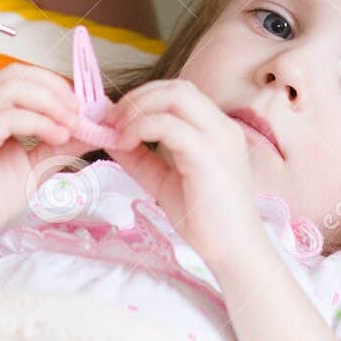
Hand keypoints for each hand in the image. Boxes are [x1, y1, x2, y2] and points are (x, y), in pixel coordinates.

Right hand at [0, 64, 94, 251]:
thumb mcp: (37, 164)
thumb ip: (61, 144)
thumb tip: (94, 129)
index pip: (21, 76)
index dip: (53, 84)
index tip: (83, 106)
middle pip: (16, 75)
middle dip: (54, 88)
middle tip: (80, 112)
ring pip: (12, 88)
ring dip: (49, 102)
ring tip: (70, 125)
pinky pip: (6, 116)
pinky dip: (38, 121)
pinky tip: (56, 136)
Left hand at [108, 77, 264, 269]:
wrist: (234, 253)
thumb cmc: (204, 219)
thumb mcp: (163, 179)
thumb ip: (139, 157)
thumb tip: (107, 135)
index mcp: (217, 130)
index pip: (179, 92)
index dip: (144, 96)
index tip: (116, 116)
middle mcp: (223, 127)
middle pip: (177, 87)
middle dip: (139, 96)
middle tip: (112, 119)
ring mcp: (219, 139)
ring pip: (176, 96)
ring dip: (139, 106)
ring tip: (118, 130)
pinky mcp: (209, 156)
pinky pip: (170, 125)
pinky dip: (141, 127)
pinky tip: (127, 143)